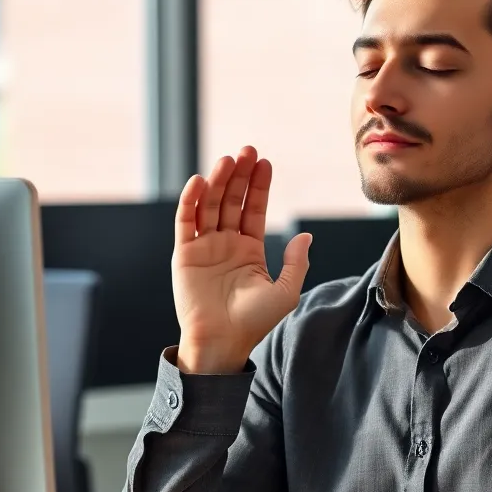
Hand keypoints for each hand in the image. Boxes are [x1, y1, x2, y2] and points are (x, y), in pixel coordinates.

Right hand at [173, 146, 311, 372]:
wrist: (223, 341)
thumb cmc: (255, 321)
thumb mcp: (286, 291)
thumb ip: (296, 262)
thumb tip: (306, 236)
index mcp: (249, 250)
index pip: (253, 209)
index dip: (258, 186)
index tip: (264, 162)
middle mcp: (226, 243)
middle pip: (232, 201)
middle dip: (239, 176)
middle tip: (247, 150)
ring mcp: (204, 246)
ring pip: (210, 206)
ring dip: (218, 182)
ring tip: (227, 160)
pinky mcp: (184, 254)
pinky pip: (186, 222)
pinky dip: (191, 201)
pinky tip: (201, 182)